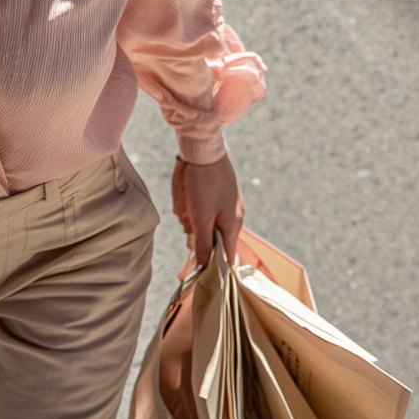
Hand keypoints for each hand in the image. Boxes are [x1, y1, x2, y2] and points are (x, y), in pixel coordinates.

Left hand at [171, 153, 244, 268]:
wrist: (203, 149)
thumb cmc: (204, 183)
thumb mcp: (200, 217)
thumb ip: (203, 243)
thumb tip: (204, 268)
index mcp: (233, 225)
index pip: (226, 256)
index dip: (212, 263)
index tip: (196, 263)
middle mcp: (232, 217)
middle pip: (210, 237)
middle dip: (195, 229)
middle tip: (187, 213)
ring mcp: (224, 204)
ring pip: (202, 220)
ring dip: (190, 214)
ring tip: (186, 198)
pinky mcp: (215, 193)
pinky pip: (200, 206)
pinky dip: (190, 203)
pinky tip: (186, 192)